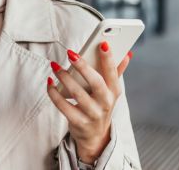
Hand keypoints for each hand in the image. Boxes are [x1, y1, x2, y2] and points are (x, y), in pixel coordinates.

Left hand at [46, 41, 132, 162]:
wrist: (95, 136)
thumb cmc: (101, 106)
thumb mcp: (111, 91)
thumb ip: (116, 72)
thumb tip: (128, 54)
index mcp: (114, 92)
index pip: (113, 73)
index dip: (109, 59)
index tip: (103, 43)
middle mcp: (105, 103)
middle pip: (96, 82)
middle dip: (83, 66)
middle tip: (70, 53)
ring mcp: (92, 114)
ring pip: (77, 93)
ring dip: (64, 77)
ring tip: (55, 65)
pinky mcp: (78, 122)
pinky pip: (63, 106)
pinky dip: (54, 93)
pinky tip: (50, 82)